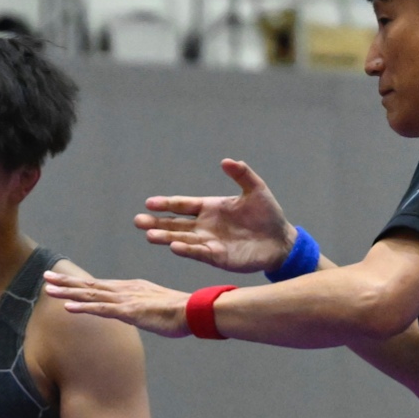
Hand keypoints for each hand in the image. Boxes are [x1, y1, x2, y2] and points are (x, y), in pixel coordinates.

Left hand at [40, 273, 190, 337]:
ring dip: (68, 292)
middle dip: (66, 282)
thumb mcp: (153, 307)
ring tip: (48, 288)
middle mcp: (124, 290)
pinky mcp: (128, 311)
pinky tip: (67, 307)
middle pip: (89, 285)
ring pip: (90, 294)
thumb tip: (131, 313)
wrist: (193, 310)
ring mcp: (125, 299)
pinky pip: (101, 309)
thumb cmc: (177, 312)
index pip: (98, 285)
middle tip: (46, 277)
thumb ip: (139, 308)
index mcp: (129, 288)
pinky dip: (83, 307)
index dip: (78, 283)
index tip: (61, 281)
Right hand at [133, 159, 296, 273]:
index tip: (149, 203)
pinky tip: (174, 247)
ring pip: (182, 239)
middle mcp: (205, 226)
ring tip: (150, 236)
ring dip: (166, 237)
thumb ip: (241, 175)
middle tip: (138, 221)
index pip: (183, 205)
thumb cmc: (268, 215)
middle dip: (157, 222)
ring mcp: (209, 242)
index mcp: (210, 208)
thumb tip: (226, 161)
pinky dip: (187, 250)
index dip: (166, 204)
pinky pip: (199, 253)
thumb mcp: (256, 190)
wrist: (280, 241)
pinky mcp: (217, 257)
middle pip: (175, 224)